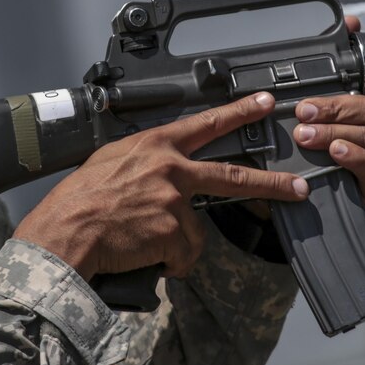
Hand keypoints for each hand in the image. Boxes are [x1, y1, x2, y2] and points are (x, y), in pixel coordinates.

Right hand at [14, 92, 308, 280]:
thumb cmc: (79, 198)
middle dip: (272, 182)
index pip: (206, 124)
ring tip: (137, 238)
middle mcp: (170, 167)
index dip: (238, 112)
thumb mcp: (109, 161)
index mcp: (154, 145)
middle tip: (298, 186)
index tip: (264, 103)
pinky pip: (182, 255)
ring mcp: (175, 200)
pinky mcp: (175, 232)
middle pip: (233, 175)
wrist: (66, 230)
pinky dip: (166, 260)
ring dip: (173, 242)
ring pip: (194, 230)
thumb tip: (157, 169)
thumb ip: (143, 160)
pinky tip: (140, 252)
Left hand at [291, 15, 364, 204]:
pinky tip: (334, 152)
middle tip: (304, 111)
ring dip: (334, 132)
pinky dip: (352, 157)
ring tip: (306, 133)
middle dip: (339, 109)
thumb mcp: (316, 89)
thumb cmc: (309, 130)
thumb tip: (352, 22)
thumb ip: (336, 55)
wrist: (290, 175)